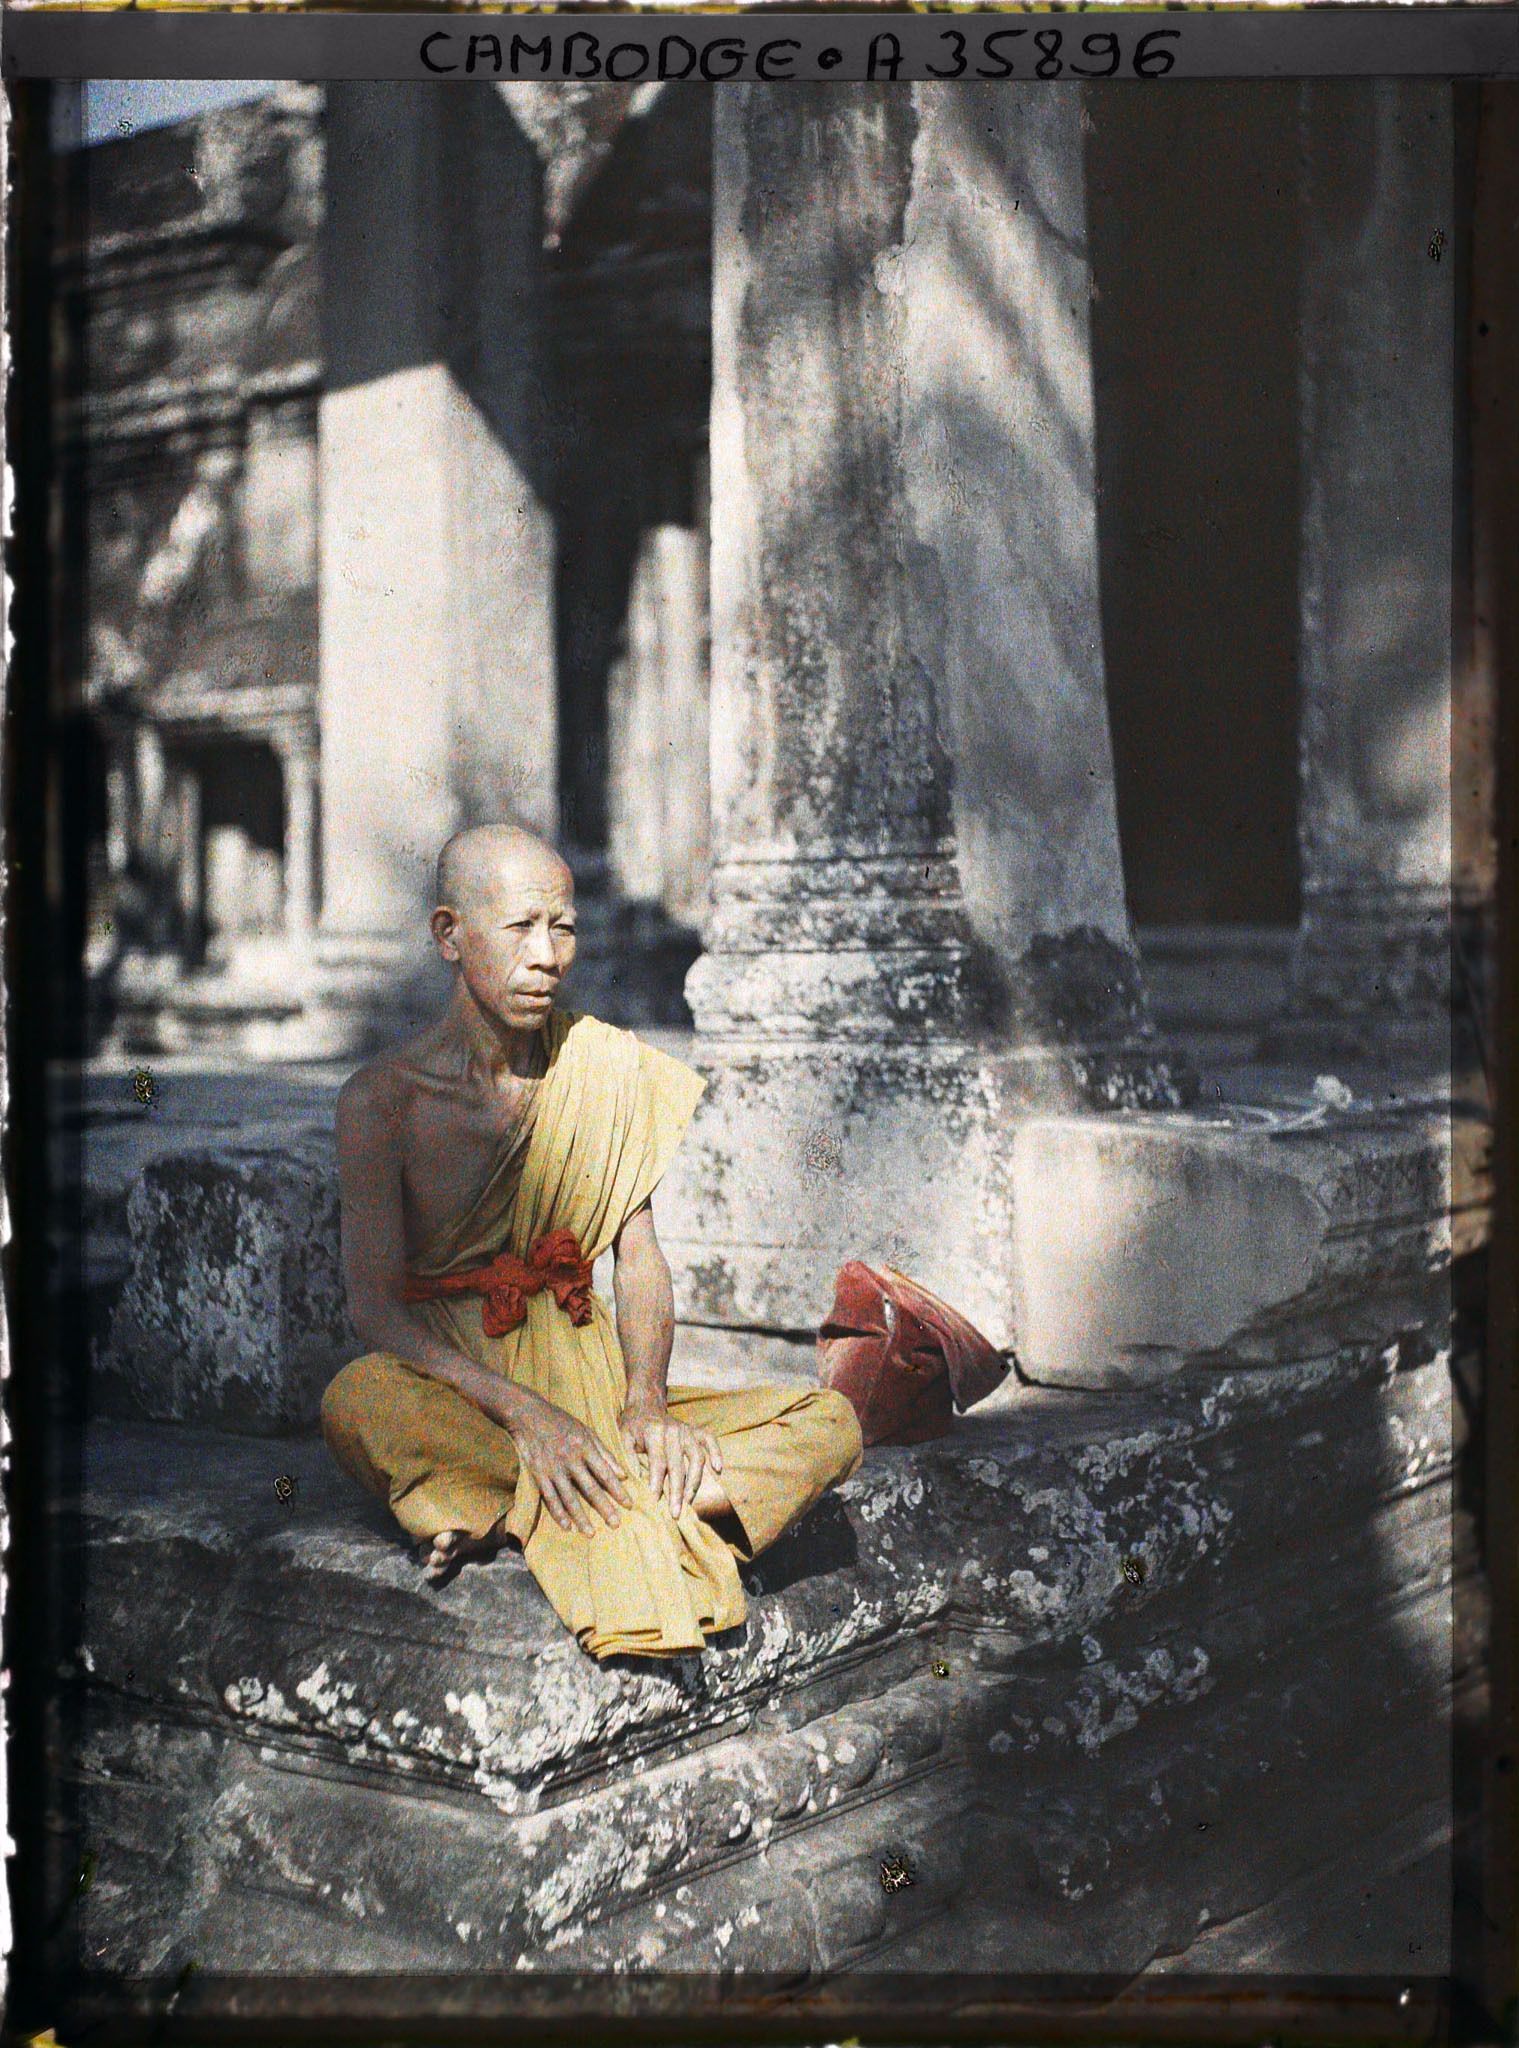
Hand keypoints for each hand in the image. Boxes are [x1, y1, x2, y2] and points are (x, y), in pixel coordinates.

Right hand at [502, 1390, 632, 1536]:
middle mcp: (571, 1460)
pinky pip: (550, 1498)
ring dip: (581, 1517)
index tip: (629, 1505)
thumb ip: (605, 1452)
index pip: (605, 1473)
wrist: (529, 1416)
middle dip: (604, 1508)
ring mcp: (553, 1469)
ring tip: (591, 1533)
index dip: (618, 1491)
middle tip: (616, 1525)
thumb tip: (623, 1473)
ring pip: (570, 1498)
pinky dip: (558, 1513)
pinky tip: (567, 1526)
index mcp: (585, 1448)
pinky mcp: (538, 1475)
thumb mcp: (586, 1431)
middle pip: (590, 1489)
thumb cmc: (562, 1422)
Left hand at [619, 1395, 722, 1517]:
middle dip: (677, 1490)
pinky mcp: (695, 1430)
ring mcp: (687, 1430)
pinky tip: (718, 1469)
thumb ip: (627, 1457)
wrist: (646, 1404)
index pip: (658, 1461)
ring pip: (696, 1456)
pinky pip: (709, 1440)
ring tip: (689, 1501)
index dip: (657, 1481)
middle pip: (678, 1464)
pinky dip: (716, 1452)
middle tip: (675, 1512)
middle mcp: (673, 1430)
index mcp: (654, 1432)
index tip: (655, 1500)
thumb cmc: (633, 1425)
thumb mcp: (623, 1437)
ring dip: (694, 1480)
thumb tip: (631, 1480)